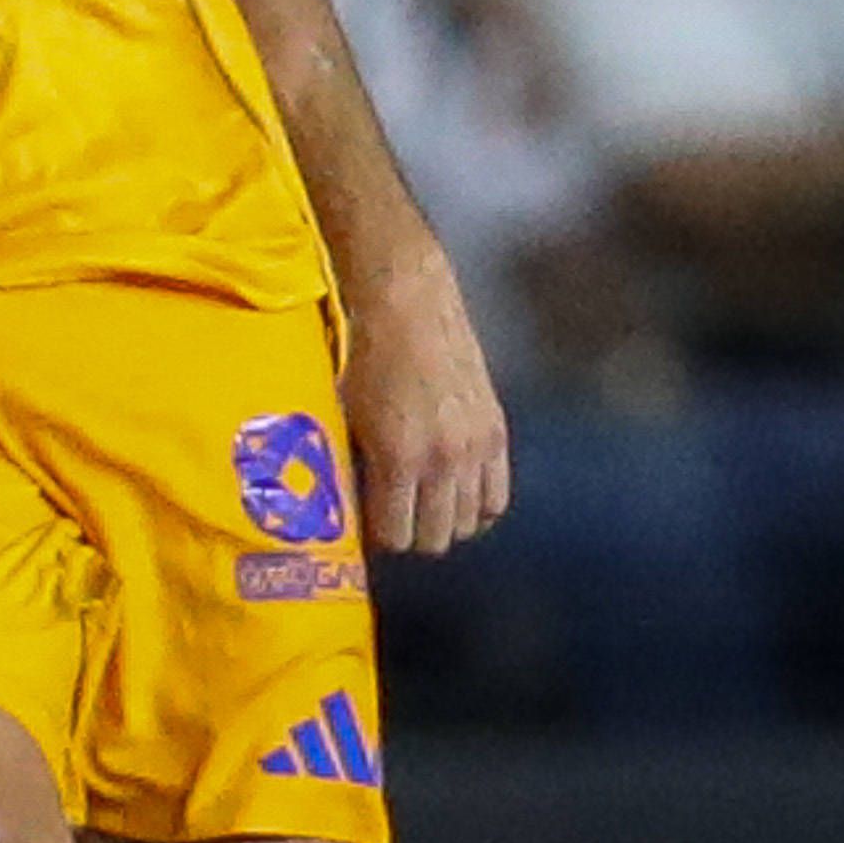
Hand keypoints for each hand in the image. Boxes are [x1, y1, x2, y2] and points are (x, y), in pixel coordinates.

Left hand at [340, 244, 514, 556]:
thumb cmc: (365, 354)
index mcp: (399, 459)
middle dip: (411, 536)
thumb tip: (346, 506)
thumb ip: (354, 465)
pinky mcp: (496, 432)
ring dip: (445, 524)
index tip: (368, 529)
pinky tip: (459, 500)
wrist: (409, 303)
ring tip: (426, 509)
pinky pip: (497, 498)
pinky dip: (478, 509)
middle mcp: (443, 461)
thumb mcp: (347, 415)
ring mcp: (475, 448)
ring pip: (468, 524)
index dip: (379, 539)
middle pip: (435, 539)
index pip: (395, 536)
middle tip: (396, 521)